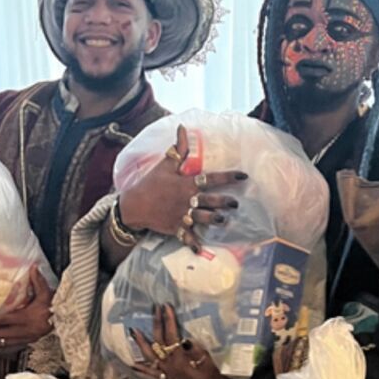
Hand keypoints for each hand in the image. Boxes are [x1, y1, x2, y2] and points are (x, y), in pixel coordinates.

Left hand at [0, 265, 53, 350]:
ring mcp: (23, 338)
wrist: (65, 321)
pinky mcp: (24, 342)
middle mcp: (24, 331)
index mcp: (28, 318)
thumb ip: (38, 281)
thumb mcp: (47, 293)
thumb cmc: (55, 307)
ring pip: (0, 343)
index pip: (5, 320)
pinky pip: (5, 346)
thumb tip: (33, 267)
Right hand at [117, 125, 244, 252]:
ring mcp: (182, 215)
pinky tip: (201, 250)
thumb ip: (178, 149)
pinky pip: (187, 237)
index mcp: (187, 184)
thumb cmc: (151, 183)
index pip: (212, 178)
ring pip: (203, 218)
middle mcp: (187, 200)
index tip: (244, 176)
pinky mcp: (176, 228)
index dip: (229, 176)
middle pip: (211, 201)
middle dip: (225, 202)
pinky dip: (194, 244)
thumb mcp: (165, 164)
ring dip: (214, 220)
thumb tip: (182, 128)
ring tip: (224, 220)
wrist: (134, 204)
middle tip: (235, 203)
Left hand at [130, 304, 237, 378]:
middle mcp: (169, 365)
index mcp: (180, 360)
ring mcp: (166, 371)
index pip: (171, 336)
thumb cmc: (212, 372)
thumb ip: (196, 350)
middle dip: (157, 324)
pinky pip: (150, 373)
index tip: (166, 307)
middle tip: (155, 309)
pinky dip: (141, 368)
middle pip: (159, 342)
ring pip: (149, 356)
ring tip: (135, 331)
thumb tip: (185, 340)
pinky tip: (133, 364)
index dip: (168, 321)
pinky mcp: (167, 376)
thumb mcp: (208, 360)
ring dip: (141, 343)